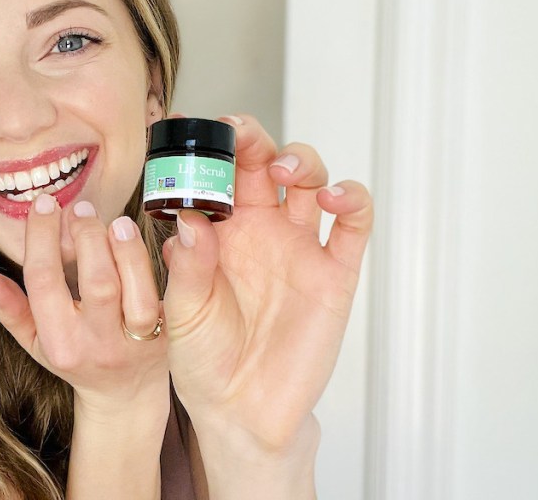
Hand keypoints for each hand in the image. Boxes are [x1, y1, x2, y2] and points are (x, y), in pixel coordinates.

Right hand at [0, 194, 168, 410]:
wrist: (124, 396)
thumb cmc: (76, 358)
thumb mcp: (37, 342)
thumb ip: (11, 310)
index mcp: (59, 342)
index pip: (44, 282)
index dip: (42, 238)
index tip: (43, 205)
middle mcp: (96, 344)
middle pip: (96, 283)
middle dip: (87, 237)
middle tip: (81, 209)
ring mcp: (133, 342)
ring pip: (135, 292)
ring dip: (125, 250)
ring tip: (116, 222)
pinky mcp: (165, 337)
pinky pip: (165, 298)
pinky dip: (156, 266)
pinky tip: (144, 240)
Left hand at [161, 114, 372, 454]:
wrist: (242, 410)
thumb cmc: (204, 359)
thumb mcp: (183, 314)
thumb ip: (188, 268)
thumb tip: (189, 219)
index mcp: (217, 231)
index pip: (216, 172)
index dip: (206, 146)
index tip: (188, 126)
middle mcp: (259, 229)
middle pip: (264, 162)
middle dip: (253, 138)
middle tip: (238, 135)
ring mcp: (299, 246)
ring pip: (310, 179)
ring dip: (301, 159)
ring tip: (283, 169)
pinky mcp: (335, 271)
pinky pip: (354, 224)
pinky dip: (352, 199)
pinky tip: (335, 197)